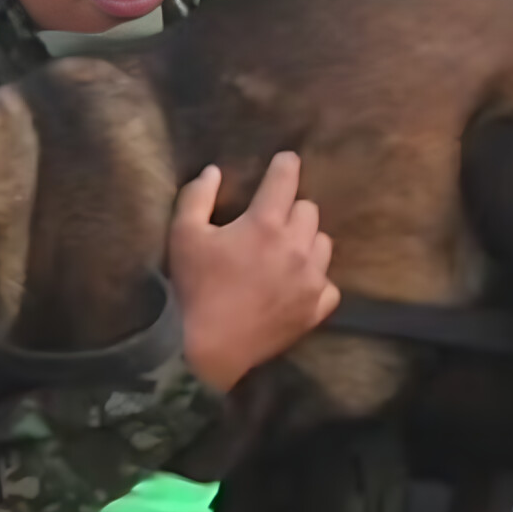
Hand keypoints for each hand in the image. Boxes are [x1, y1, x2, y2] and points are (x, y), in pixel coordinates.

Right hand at [166, 152, 339, 392]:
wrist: (210, 349)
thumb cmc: (194, 288)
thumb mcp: (183, 236)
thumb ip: (197, 196)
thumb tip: (214, 171)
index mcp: (265, 223)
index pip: (286, 179)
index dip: (286, 166)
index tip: (285, 162)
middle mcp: (296, 247)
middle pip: (308, 210)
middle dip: (290, 209)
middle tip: (270, 222)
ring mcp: (311, 279)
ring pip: (323, 243)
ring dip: (307, 241)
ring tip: (286, 252)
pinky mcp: (316, 309)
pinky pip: (329, 284)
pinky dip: (316, 280)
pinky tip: (296, 284)